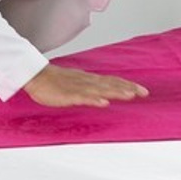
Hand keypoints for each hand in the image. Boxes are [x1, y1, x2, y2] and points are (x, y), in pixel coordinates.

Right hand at [23, 62, 148, 107]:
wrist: (35, 76)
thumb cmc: (54, 82)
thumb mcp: (75, 84)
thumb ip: (89, 89)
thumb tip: (103, 94)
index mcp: (89, 80)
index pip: (112, 81)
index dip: (127, 85)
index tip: (142, 90)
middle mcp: (87, 81)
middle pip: (111, 84)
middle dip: (128, 88)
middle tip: (145, 93)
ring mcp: (78, 87)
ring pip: (100, 90)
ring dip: (116, 92)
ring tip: (130, 96)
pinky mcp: (68, 95)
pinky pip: (82, 97)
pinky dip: (94, 99)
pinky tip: (104, 103)